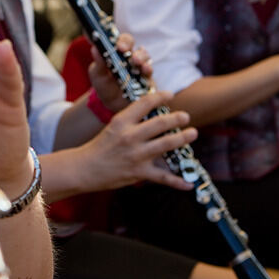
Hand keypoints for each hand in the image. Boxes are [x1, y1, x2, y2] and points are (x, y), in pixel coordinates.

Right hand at [76, 90, 196, 191]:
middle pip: (160, 123)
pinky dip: (178, 182)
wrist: (85, 168)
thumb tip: (156, 115)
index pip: (144, 103)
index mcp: (122, 121)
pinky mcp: (139, 173)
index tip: (170, 94)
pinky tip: (189, 183)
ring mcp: (136, 155)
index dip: (160, 97)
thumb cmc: (101, 146)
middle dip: (177, 118)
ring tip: (193, 133)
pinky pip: (163, 177)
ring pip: (166, 145)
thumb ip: (132, 120)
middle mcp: (130, 136)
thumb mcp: (114, 127)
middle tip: (186, 116)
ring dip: (182, 138)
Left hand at [87, 32, 152, 111]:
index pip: (122, 40)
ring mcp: (140, 67)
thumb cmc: (104, 86)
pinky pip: (149, 71)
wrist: (112, 105)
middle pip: (135, 46)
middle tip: (126, 51)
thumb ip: (98, 63)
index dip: (122, 40)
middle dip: (131, 46)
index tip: (119, 46)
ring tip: (137, 62)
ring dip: (141, 57)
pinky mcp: (147, 78)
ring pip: (145, 56)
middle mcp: (130, 57)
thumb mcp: (98, 75)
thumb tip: (94, 48)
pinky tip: (145, 70)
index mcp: (118, 52)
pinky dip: (148, 68)